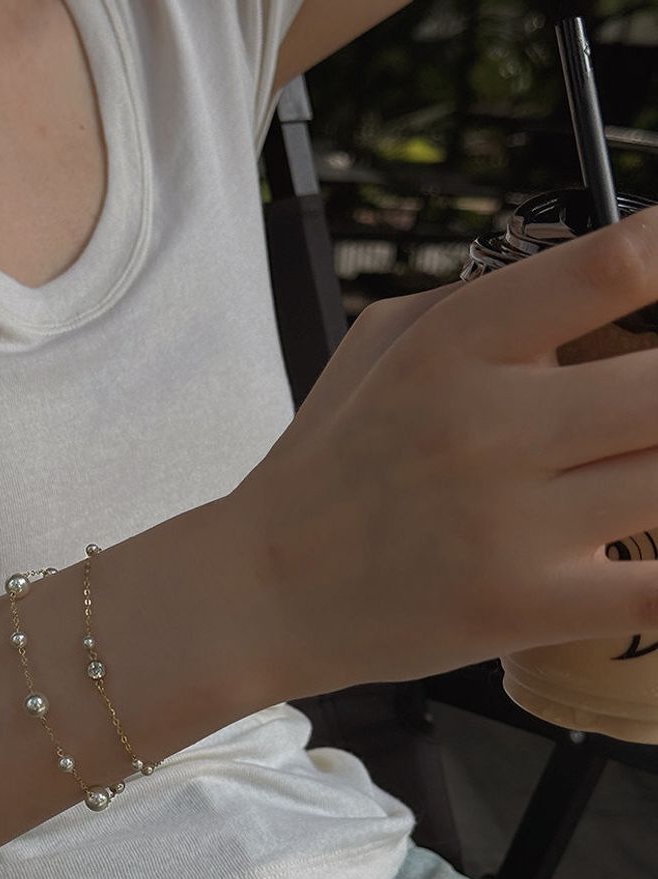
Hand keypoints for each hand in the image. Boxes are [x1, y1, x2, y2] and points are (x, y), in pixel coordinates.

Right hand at [232, 207, 657, 696]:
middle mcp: (487, 428)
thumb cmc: (326, 463)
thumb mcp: (376, 346)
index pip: (611, 267)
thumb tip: (601, 274)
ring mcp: (508, 525)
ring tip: (635, 468)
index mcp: (453, 349)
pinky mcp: (522, 608)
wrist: (263, 589)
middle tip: (648, 408)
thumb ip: (481, 299)